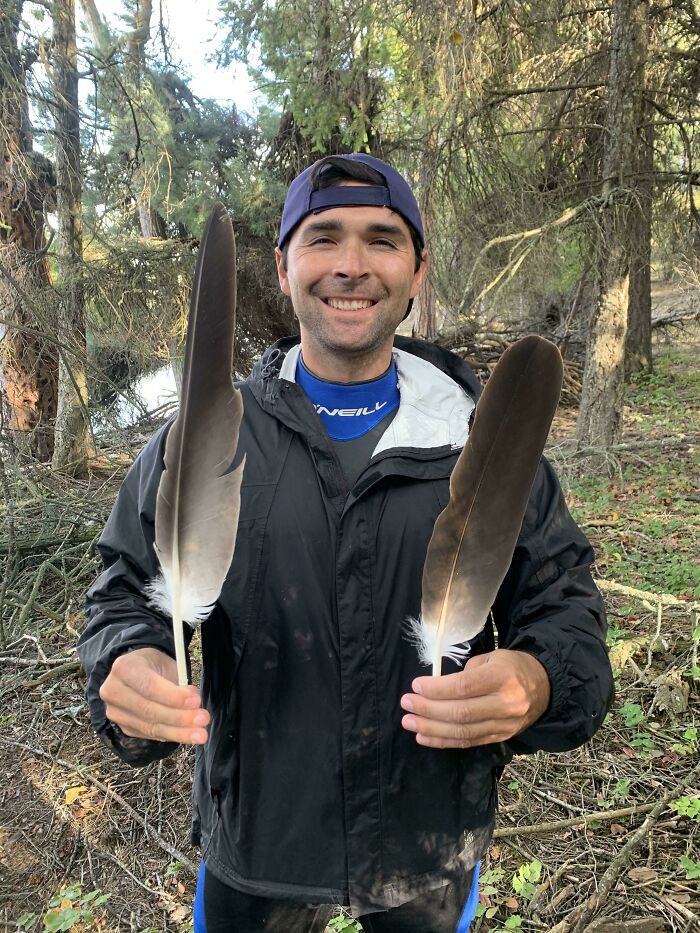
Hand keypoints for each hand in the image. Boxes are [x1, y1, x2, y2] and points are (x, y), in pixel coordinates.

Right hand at [99, 647, 209, 744]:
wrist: (137, 671)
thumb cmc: (155, 666)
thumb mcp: (167, 664)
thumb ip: (179, 683)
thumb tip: (193, 705)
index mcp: (124, 668)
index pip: (149, 686)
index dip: (173, 697)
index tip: (196, 701)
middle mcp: (113, 691)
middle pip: (149, 710)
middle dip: (180, 718)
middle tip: (203, 719)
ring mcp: (115, 712)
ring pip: (150, 727)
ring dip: (178, 732)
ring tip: (200, 734)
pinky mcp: (123, 726)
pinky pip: (150, 735)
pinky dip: (171, 735)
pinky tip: (187, 735)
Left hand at [400, 649, 550, 748]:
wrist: (545, 687)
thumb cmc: (511, 667)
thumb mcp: (492, 658)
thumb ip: (466, 673)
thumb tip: (437, 688)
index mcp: (503, 677)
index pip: (464, 687)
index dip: (437, 689)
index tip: (416, 686)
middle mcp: (506, 704)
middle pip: (461, 713)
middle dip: (429, 710)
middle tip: (406, 704)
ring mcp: (504, 725)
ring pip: (463, 732)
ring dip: (432, 729)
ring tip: (409, 722)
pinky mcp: (500, 738)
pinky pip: (469, 743)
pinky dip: (444, 741)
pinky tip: (424, 736)